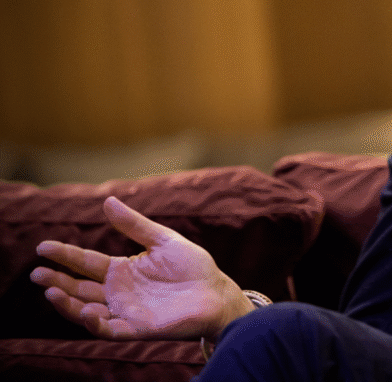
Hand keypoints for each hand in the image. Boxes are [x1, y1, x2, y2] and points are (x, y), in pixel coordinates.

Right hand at [30, 196, 253, 339]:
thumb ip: (135, 225)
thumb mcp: (163, 240)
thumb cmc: (193, 266)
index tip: (43, 247)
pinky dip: (94, 322)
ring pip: (86, 310)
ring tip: (51, 291)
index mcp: (122, 270)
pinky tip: (84, 311)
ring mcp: (125, 311)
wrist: (216, 292)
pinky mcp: (136, 328)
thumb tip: (107, 200)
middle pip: (79, 287)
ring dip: (67, 303)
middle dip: (56, 281)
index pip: (86, 262)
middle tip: (36, 273)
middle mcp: (118, 292)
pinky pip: (108, 329)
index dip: (64, 255)